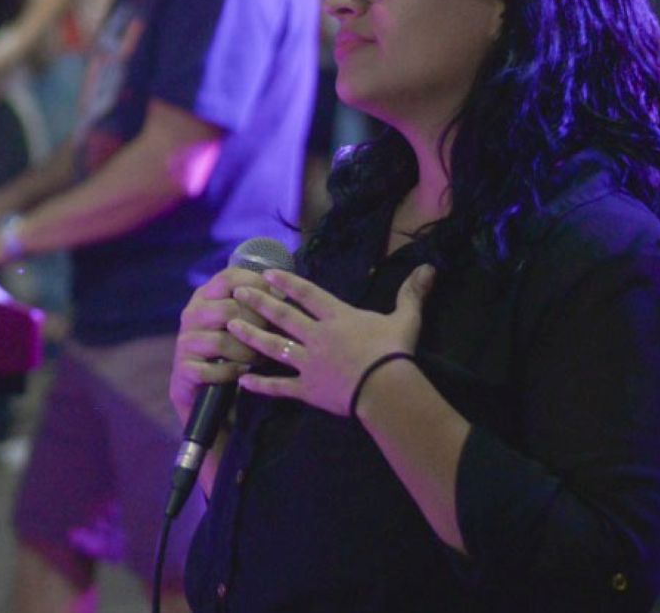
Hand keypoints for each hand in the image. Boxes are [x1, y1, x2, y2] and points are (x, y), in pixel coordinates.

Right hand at [169, 266, 278, 426]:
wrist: (203, 389)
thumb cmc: (231, 351)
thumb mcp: (240, 323)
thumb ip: (256, 307)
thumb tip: (287, 295)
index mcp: (205, 296)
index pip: (229, 278)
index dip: (256, 285)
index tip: (279, 299)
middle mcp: (192, 313)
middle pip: (229, 309)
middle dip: (257, 325)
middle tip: (272, 337)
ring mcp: (185, 340)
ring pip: (222, 341)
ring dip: (247, 353)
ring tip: (260, 359)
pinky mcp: (184, 367)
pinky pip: (213, 369)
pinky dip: (232, 372)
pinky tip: (243, 373)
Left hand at [228, 264, 434, 417]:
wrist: (386, 389)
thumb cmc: (394, 352)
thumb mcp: (406, 319)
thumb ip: (412, 294)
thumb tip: (430, 268)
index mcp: (337, 318)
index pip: (306, 294)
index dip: (286, 283)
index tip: (265, 274)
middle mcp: (317, 336)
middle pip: (282, 316)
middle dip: (257, 303)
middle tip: (236, 293)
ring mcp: (309, 363)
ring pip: (272, 346)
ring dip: (250, 336)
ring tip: (229, 327)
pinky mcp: (308, 389)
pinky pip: (280, 386)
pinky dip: (261, 385)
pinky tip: (242, 381)